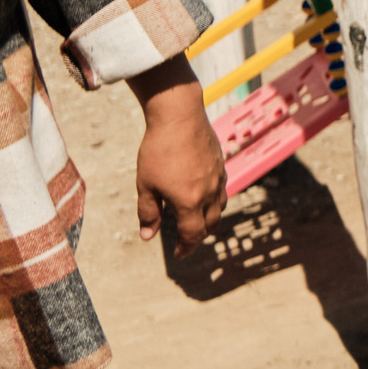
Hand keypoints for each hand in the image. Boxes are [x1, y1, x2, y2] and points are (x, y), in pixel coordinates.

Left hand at [128, 59, 227, 256]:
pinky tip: (202, 195)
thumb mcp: (146, 184)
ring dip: (209, 219)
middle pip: (210, 224)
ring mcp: (218, 178)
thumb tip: (147, 236)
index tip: (178, 253)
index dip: (185, 247)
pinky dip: (213, 201)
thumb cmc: (158, 150)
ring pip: (219, 208)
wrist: (179, 116)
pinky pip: (222, 190)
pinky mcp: (221, 165)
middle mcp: (209, 193)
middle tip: (186, 240)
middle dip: (198, 236)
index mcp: (189, 202)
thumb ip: (148, 212)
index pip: (193, 235)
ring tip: (196, 220)